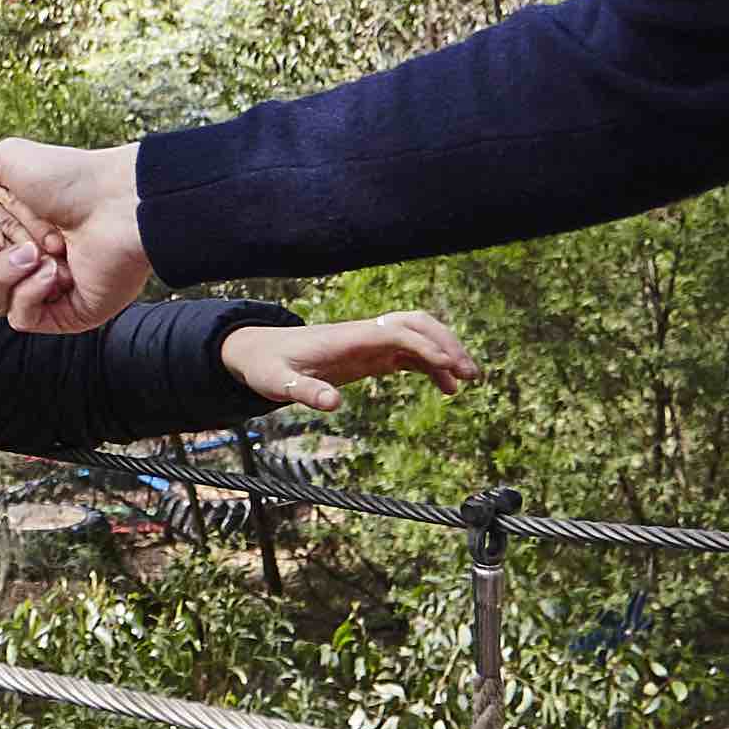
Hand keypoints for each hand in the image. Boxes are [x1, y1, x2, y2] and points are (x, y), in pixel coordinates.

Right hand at [0, 138, 147, 331]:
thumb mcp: (10, 159)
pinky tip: (54, 272)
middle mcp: (24, 259)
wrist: (120, 205)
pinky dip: (30, 294)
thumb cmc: (70, 178)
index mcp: (12, 229)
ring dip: (6, 275)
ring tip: (37, 253)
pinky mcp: (63, 313)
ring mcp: (43, 288)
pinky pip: (22, 318)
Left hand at [217, 307, 473, 410]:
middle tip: (470, 373)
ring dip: (445, 352)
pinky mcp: (371, 355)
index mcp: (348, 337)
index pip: (396, 332)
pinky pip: (410, 354)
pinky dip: (432, 367)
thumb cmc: (266, 366)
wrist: (258, 352)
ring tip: (468, 381)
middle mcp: (364, 334)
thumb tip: (333, 404)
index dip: (424, 346)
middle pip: (417, 324)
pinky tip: (447, 388)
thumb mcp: (277, 382)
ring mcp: (370, 343)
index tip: (448, 367)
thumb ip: (303, 392)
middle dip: (446, 343)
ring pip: (419, 336)